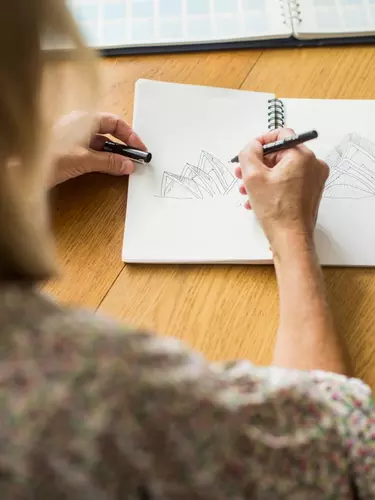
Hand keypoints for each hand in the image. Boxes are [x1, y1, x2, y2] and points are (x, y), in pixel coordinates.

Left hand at [51, 112, 146, 186]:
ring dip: (114, 155)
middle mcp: (80, 126)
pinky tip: (109, 169)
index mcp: (84, 119)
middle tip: (136, 158)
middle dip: (124, 146)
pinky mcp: (71, 151)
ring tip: (125, 166)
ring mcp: (75, 138)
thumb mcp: (84, 159)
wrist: (23, 169)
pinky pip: (93, 153)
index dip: (130, 135)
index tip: (139, 149)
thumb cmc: (48, 156)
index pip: (114, 122)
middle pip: (110, 133)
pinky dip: (104, 160)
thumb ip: (108, 163)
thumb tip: (127, 165)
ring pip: (102, 144)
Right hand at [235, 128, 328, 253]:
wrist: (290, 238)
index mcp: (302, 156)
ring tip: (246, 190)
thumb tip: (252, 146)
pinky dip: (272, 187)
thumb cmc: (276, 210)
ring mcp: (314, 180)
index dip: (260, 142)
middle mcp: (313, 165)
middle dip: (258, 164)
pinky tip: (256, 200)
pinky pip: (288, 182)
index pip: (281, 135)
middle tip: (242, 174)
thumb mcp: (253, 176)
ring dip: (262, 178)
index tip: (249, 152)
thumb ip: (249, 153)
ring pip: (282, 170)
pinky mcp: (310, 193)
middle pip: (280, 154)